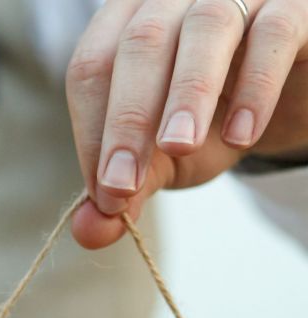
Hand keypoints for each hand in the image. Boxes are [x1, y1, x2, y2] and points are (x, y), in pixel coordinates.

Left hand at [67, 0, 307, 247]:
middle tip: (124, 185)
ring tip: (179, 148)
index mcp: (125, 22)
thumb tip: (90, 234)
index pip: (92, 67)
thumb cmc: (212, 118)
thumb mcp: (165, 156)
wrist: (292, 96)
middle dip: (127, 118)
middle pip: (139, 43)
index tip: (106, 192)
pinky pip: (275, 32)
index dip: (92, 130)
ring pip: (205, 26)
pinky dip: (256, 85)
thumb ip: (130, 184)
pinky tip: (242, 135)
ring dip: (187, 93)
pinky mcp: (295, 4)